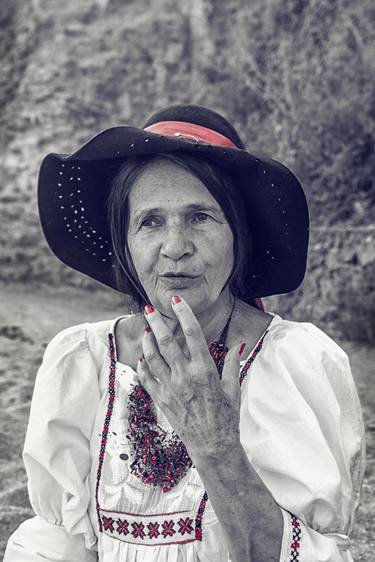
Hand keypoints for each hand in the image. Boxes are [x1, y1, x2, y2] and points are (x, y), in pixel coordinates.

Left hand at [136, 296, 244, 460]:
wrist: (213, 446)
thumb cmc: (226, 417)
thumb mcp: (233, 388)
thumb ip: (232, 364)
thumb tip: (238, 344)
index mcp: (204, 369)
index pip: (193, 334)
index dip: (184, 314)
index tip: (177, 300)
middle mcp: (185, 375)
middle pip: (166, 341)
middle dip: (156, 322)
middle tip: (148, 308)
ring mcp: (170, 388)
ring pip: (152, 357)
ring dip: (147, 341)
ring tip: (146, 330)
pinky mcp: (162, 400)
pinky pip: (147, 379)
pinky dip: (142, 366)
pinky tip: (143, 358)